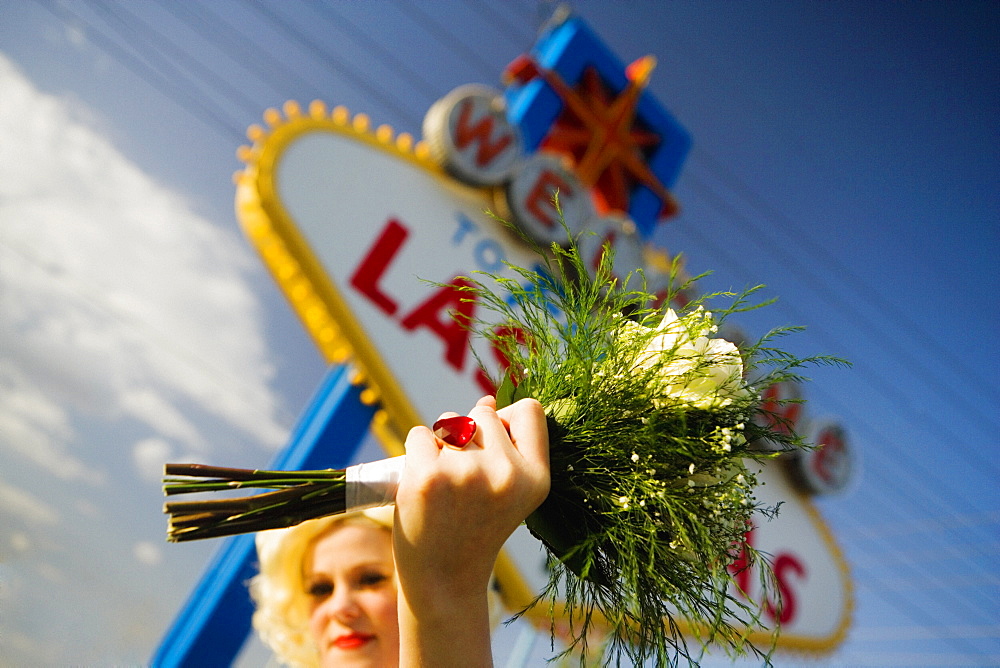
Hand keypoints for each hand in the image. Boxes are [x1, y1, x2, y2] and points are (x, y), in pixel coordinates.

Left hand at [394, 396, 548, 666]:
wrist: (444, 580)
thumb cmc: (475, 530)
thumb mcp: (511, 494)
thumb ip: (508, 448)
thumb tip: (486, 400)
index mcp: (535, 479)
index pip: (530, 411)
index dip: (508, 419)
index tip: (495, 443)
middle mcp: (504, 474)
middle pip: (483, 413)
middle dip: (470, 434)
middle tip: (463, 476)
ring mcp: (464, 474)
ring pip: (450, 421)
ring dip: (442, 442)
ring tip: (445, 482)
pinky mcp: (426, 477)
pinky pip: (418, 434)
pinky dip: (416, 451)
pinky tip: (424, 483)